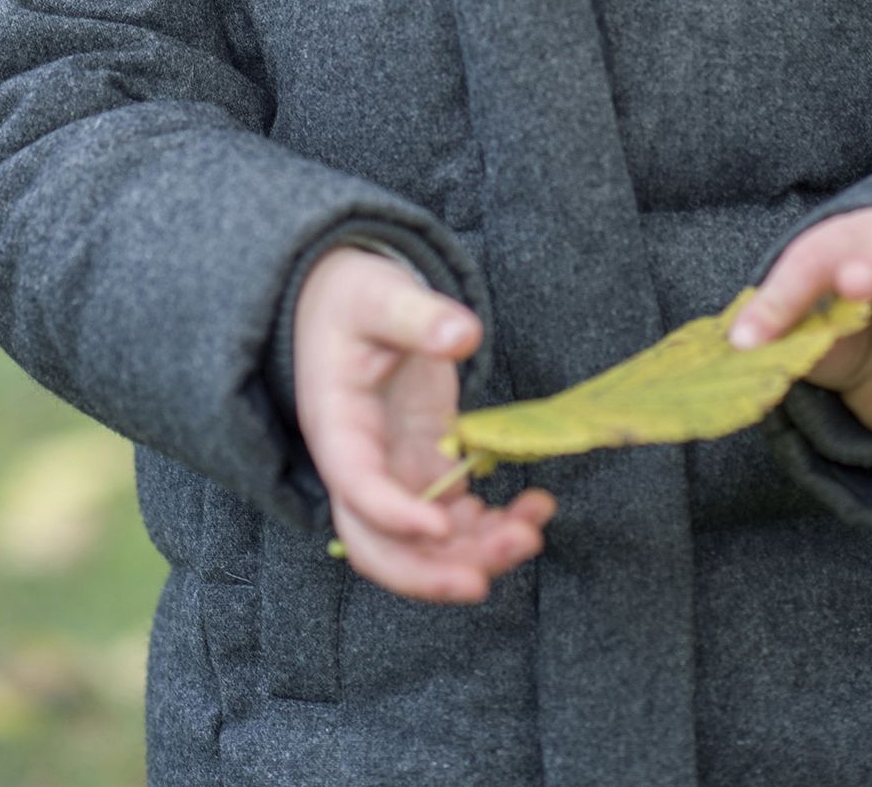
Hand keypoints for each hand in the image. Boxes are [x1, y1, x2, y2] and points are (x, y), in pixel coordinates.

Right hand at [292, 246, 556, 602]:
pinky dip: (491, 528)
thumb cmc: (354, 297)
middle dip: (429, 573)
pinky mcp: (424, 469)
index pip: (355, 486)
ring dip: (473, 555)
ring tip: (530, 534)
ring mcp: (394, 473)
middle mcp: (359, 466)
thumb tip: (463, 336)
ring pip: (422, 546)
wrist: (344, 300)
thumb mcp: (379, 294)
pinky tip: (534, 509)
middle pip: (379, 545)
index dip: (395, 515)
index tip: (442, 526)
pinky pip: (454, 521)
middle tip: (486, 576)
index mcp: (337, 425)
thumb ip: (419, 316)